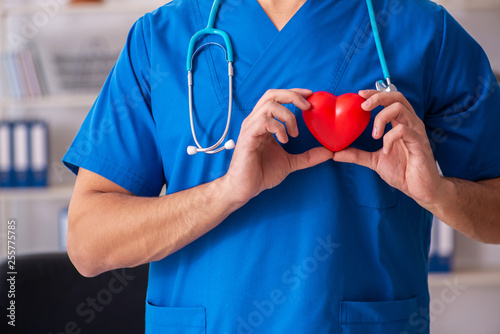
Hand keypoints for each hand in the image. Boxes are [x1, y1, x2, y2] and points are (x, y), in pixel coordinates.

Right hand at [224, 89, 332, 203]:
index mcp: (264, 123)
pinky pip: (263, 121)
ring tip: (294, 133)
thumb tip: (329, 153)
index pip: (277, 98)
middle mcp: (255, 121)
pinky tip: (284, 140)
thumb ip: (308, 157)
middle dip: (292, 96)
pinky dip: (278, 127)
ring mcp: (250, 128)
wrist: (244, 188)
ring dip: (287, 116)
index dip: (294, 93)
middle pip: (272, 94)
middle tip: (307, 107)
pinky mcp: (247, 137)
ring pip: (269, 105)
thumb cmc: (261, 173)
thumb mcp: (291, 163)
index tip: (311, 96)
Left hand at [332, 90, 443, 205]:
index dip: (375, 93)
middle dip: (378, 98)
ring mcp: (416, 132)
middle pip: (397, 97)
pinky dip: (390, 138)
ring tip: (374, 135)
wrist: (420, 189)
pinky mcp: (420, 144)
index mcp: (401, 123)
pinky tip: (386, 150)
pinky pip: (404, 131)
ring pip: (401, 109)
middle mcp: (410, 124)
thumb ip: (356, 155)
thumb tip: (335, 154)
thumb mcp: (374, 161)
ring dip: (382, 118)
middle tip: (363, 107)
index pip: (390, 99)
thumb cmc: (402, 171)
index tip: (359, 95)